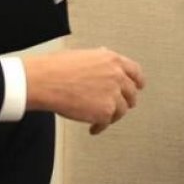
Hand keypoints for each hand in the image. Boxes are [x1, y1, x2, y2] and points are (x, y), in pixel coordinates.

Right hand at [23, 48, 144, 134]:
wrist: (45, 81)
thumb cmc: (56, 68)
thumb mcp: (83, 55)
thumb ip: (98, 60)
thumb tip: (103, 61)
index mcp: (112, 60)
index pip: (135, 71)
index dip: (138, 81)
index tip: (138, 87)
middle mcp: (116, 76)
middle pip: (131, 93)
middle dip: (126, 101)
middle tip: (122, 106)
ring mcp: (113, 94)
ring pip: (121, 110)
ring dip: (113, 115)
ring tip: (103, 119)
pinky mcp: (105, 111)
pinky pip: (107, 122)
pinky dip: (100, 127)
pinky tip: (94, 128)